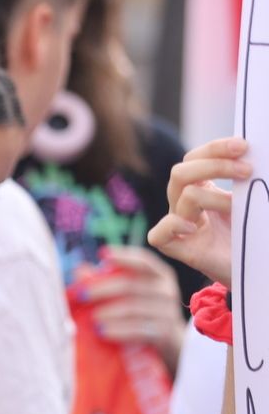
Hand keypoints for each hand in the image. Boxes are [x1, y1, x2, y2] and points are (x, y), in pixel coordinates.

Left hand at [75, 246, 185, 371]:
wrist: (168, 347)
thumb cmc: (141, 317)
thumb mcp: (126, 298)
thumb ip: (104, 283)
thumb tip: (79, 270)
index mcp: (158, 276)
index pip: (143, 261)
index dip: (123, 257)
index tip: (102, 254)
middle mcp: (166, 290)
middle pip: (132, 285)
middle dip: (103, 288)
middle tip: (81, 295)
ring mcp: (168, 311)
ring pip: (135, 308)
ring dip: (110, 312)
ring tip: (92, 319)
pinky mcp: (166, 333)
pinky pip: (141, 329)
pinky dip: (120, 330)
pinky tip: (103, 333)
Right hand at [147, 136, 251, 287]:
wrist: (253, 266)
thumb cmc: (251, 233)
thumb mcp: (250, 199)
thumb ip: (246, 181)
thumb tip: (250, 157)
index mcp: (200, 188)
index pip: (195, 159)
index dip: (215, 148)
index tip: (244, 146)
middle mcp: (184, 204)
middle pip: (181, 172)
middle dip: (214, 165)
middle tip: (247, 170)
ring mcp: (178, 226)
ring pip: (183, 196)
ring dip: (215, 197)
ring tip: (237, 206)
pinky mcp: (176, 248)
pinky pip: (160, 234)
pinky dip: (175, 225)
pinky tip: (195, 228)